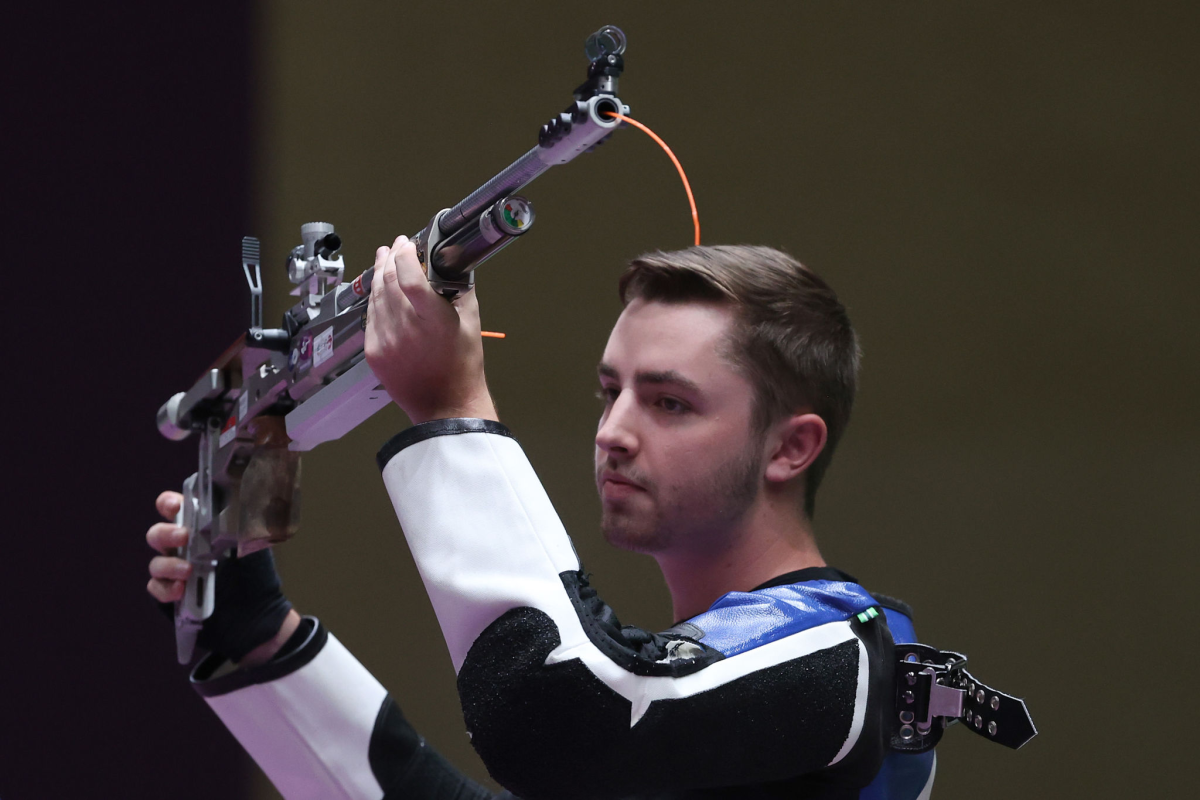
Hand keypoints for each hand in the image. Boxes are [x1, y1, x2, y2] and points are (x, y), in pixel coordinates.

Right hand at [147, 491, 298, 665]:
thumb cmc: (254, 575)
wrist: (256, 615)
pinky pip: (156, 589)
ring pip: (156, 563)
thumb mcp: (253, 547)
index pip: (175, 509)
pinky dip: (165, 589)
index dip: (170, 503)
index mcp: (200, 530)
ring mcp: (173, 571)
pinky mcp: (169, 595)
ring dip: (168, 565)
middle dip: (167, 533)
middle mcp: (182, 548)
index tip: (176, 505)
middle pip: (158, 534)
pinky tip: (180, 591)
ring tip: (188, 571)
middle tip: (184, 537)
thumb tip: (243, 501)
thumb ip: (243, 525)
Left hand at [364, 235, 498, 423]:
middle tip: (397, 245)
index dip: (405, 255)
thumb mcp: (472, 322)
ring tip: (385, 259)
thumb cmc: (462, 366)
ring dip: (380, 274)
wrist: (445, 405)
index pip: (409, 277)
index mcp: (434, 321)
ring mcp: (386, 342)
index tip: (408, 244)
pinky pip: (370, 316)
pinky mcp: (373, 352)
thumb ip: (459, 288)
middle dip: (391, 258)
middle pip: (388, 281)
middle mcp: (406, 330)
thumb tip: (449, 262)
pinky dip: (376, 299)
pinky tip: (382, 290)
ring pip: (375, 296)